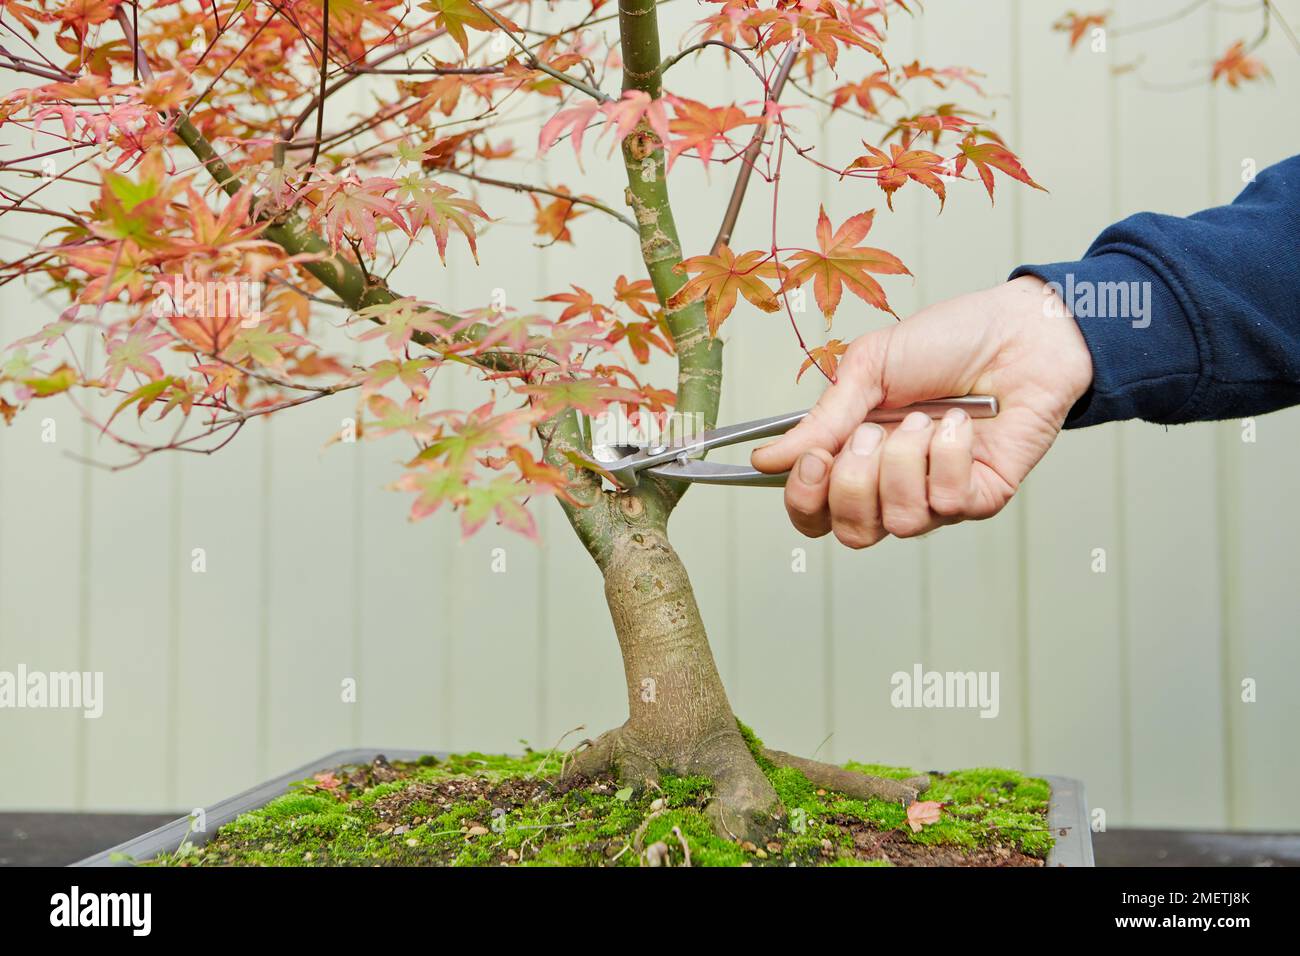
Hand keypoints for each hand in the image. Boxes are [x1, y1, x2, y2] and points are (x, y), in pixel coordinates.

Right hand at [751, 276, 1092, 547]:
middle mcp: (891, 486)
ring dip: (906, 463)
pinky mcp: (979, 497)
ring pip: (901, 522)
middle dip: (855, 483)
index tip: (815, 458)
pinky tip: (960, 423)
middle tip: (873, 433)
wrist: (1017, 331)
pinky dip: (949, 455)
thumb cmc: (946, 343)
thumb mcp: (868, 369)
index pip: (813, 512)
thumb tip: (767, 459)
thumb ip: (822, 419)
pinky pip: (948, 501)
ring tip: (923, 420)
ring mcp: (936, 496)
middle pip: (851, 532)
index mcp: (854, 457)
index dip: (805, 498)